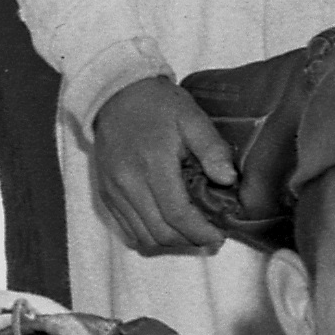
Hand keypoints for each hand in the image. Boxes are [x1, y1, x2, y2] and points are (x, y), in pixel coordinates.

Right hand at [83, 77, 235, 260]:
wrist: (116, 94)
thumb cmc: (158, 104)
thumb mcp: (192, 117)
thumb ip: (211, 148)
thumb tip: (228, 180)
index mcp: (153, 164)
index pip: (177, 214)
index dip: (200, 232)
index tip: (218, 236)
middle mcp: (129, 183)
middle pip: (160, 232)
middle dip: (188, 240)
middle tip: (209, 235)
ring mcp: (114, 191)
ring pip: (142, 236)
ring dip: (169, 241)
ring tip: (189, 231)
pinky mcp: (106, 193)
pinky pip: (127, 228)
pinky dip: (149, 234)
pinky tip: (167, 224)